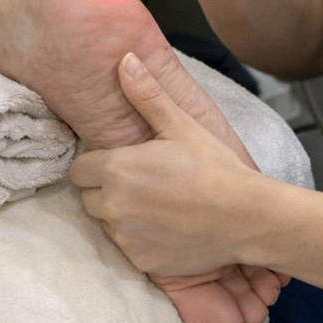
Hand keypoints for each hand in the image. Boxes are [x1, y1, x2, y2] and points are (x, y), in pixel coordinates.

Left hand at [69, 51, 270, 277]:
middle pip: (89, 197)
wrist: (244, 216)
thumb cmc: (213, 167)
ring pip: (108, 222)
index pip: (79, 169)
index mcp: (118, 169)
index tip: (125, 159)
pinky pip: (127, 245)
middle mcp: (113, 207)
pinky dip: (141, 236)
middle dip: (109, 188)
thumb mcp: (181, 125)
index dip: (99, 163)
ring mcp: (126, 238)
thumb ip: (146, 95)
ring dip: (123, 212)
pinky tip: (168, 223)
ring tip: (160, 200)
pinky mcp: (140, 262)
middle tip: (146, 178)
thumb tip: (125, 60)